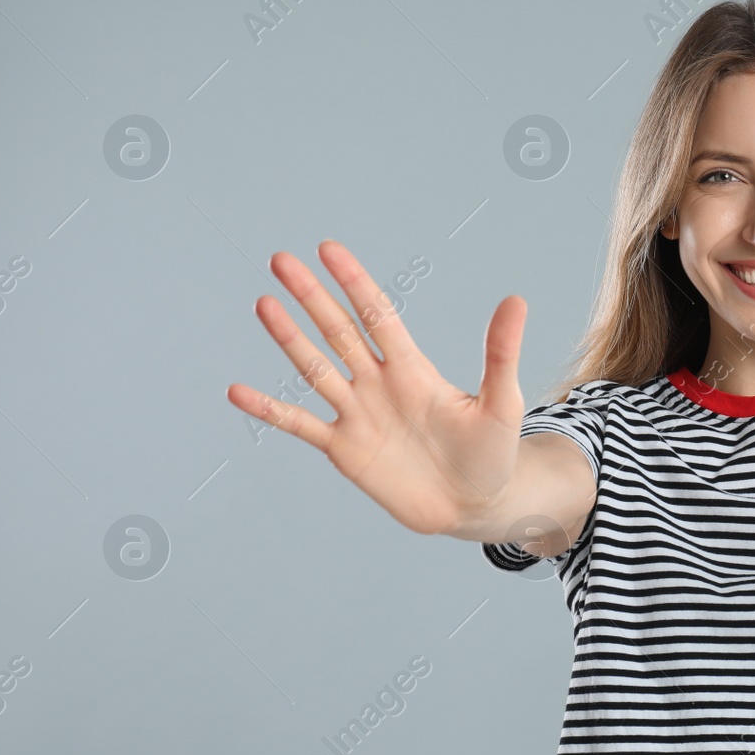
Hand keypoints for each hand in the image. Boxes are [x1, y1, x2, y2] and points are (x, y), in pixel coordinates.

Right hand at [225, 240, 528, 535]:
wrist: (474, 505)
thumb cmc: (493, 453)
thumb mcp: (502, 403)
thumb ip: (500, 354)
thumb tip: (516, 301)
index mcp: (413, 369)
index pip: (377, 315)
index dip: (354, 282)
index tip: (328, 249)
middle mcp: (379, 384)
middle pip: (338, 331)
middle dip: (311, 297)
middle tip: (281, 261)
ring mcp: (358, 414)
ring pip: (315, 369)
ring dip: (289, 339)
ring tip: (263, 304)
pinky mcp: (345, 448)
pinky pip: (299, 424)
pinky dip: (270, 410)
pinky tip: (239, 391)